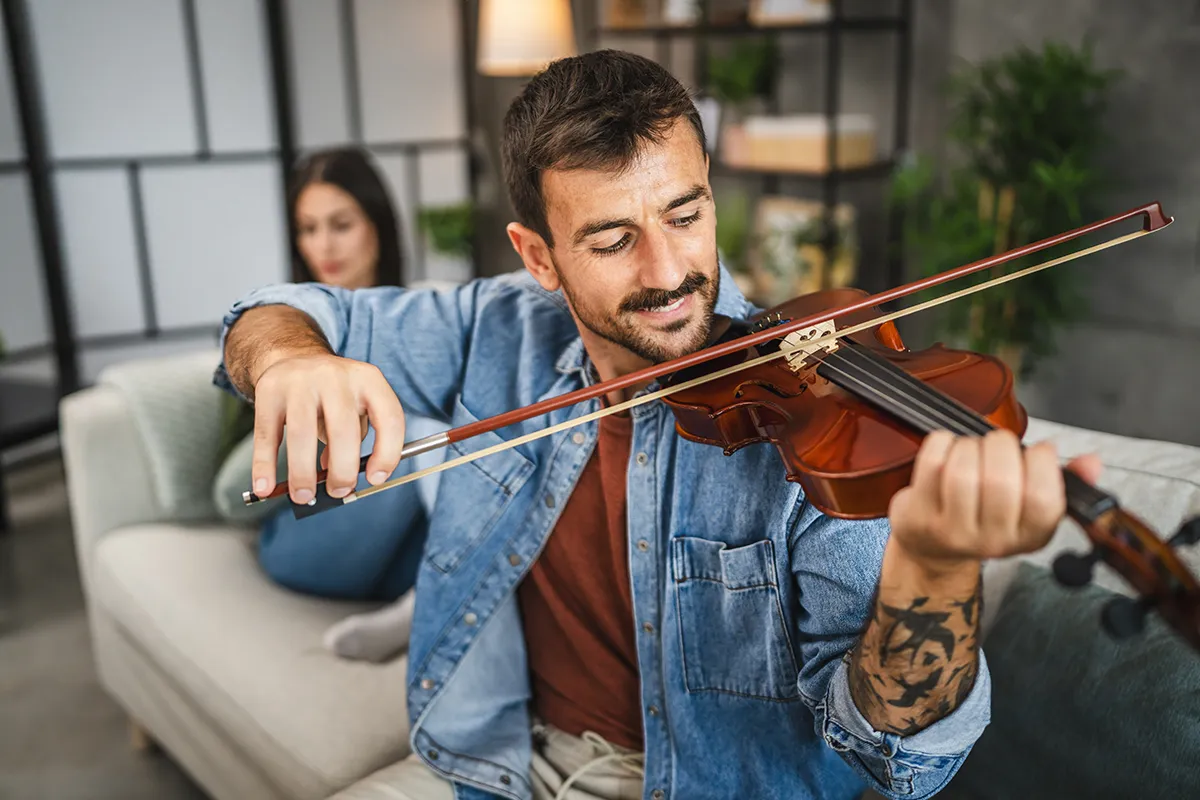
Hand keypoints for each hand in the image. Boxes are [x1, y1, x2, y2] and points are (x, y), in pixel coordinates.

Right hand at [251, 354, 405, 503]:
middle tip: (338, 492)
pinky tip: (264, 488)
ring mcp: (300, 380)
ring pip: (301, 434)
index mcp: (369, 380)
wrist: (294, 357)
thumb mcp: (356, 407)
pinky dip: (264, 465)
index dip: (387, 453)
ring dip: (302, 473)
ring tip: (302, 496)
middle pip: (343, 430)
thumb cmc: (333, 395)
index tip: (375, 479)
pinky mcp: (269, 389)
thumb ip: (354, 440)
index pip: (389, 418)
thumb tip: (340, 484)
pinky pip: (266, 434)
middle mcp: (336, 376)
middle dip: (342, 471)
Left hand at [887, 429, 1103, 573]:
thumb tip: (1092, 462)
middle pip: (1000, 481)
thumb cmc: (986, 515)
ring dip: (970, 445)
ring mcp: (953, 531)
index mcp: (1031, 536)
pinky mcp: (920, 515)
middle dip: (1001, 446)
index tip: (1037, 451)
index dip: (1042, 464)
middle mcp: (993, 539)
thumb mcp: (1029, 507)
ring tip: (972, 448)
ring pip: (963, 471)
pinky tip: (948, 447)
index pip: (1045, 500)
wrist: (934, 548)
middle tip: (998, 445)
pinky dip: (942, 442)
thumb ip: (1064, 482)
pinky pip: (932, 464)